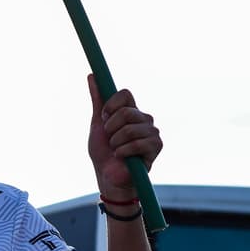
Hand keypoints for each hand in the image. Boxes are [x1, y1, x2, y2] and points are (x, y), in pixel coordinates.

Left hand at [87, 74, 161, 195]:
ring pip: (129, 128)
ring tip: (116, 149)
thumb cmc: (103, 150)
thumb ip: (98, 100)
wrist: (108, 174)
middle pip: (126, 111)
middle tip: (110, 138)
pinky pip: (137, 143)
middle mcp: (144, 118)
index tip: (103, 117)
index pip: (125, 93)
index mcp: (131, 110)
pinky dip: (123, 151)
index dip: (111, 105)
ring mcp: (152, 132)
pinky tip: (123, 157)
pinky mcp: (157, 146)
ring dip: (116, 142)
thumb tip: (92, 75)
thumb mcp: (97, 123)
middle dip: (111, 127)